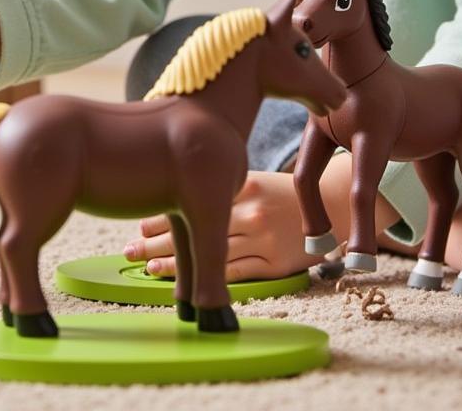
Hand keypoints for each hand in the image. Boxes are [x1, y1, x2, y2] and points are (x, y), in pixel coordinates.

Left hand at [122, 172, 317, 282]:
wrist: (334, 206)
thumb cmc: (282, 192)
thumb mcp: (251, 178)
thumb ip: (220, 184)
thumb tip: (172, 191)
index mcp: (243, 183)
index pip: (193, 198)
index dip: (163, 212)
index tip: (136, 223)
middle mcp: (251, 211)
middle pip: (196, 226)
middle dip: (157, 239)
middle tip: (127, 250)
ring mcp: (263, 239)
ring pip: (209, 252)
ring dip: (174, 261)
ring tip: (144, 267)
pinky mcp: (275, 265)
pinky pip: (234, 273)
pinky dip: (206, 278)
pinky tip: (183, 284)